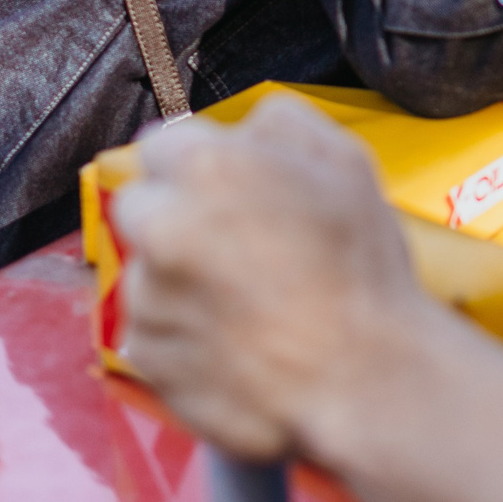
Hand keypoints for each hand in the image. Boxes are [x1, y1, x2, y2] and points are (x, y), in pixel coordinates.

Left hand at [111, 95, 434, 464]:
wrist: (363, 379)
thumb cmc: (361, 270)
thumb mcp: (346, 163)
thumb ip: (280, 122)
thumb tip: (241, 128)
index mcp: (207, 168)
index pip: (162, 144)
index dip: (199, 165)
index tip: (227, 190)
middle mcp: (162, 226)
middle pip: (139, 205)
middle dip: (175, 217)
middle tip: (235, 245)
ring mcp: (149, 297)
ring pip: (146, 272)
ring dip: (180, 280)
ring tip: (249, 304)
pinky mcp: (147, 356)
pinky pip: (154, 333)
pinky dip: (183, 336)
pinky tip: (237, 342)